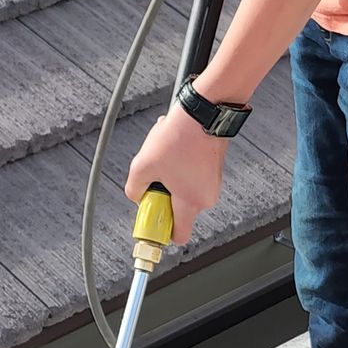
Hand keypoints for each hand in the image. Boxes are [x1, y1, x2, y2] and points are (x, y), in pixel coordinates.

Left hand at [124, 104, 227, 240]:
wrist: (204, 112)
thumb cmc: (180, 136)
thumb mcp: (143, 164)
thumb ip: (134, 188)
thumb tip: (136, 196)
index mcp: (191, 202)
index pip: (179, 235)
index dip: (163, 231)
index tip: (152, 221)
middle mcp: (206, 196)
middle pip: (178, 209)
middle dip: (163, 195)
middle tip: (156, 178)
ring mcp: (212, 182)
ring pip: (184, 190)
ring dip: (171, 177)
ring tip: (167, 157)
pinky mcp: (213, 169)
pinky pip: (191, 177)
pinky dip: (181, 167)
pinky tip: (176, 149)